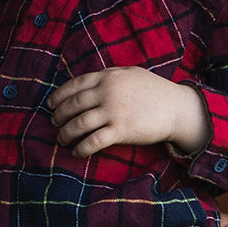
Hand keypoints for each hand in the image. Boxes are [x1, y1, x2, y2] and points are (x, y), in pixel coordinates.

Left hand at [48, 68, 211, 156]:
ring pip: (79, 124)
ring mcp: (114, 112)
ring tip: (61, 139)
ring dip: (65, 133)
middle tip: (54, 123)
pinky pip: (94, 141)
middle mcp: (107, 93)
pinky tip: (77, 152)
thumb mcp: (131, 73)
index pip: (75, 85)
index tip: (50, 104)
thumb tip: (89, 80)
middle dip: (59, 115)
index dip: (59, 95)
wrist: (177, 108)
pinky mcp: (121, 131)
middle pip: (73, 105)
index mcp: (108, 78)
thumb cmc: (154, 90)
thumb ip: (110, 75)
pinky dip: (81, 148)